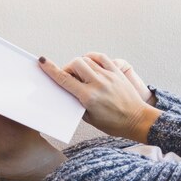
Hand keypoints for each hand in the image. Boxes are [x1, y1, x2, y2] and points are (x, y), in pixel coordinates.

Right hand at [38, 52, 157, 139]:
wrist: (137, 120)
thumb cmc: (113, 123)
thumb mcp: (89, 118)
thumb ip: (76, 102)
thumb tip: (66, 90)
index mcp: (88, 97)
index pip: (65, 79)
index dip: (51, 69)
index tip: (42, 61)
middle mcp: (98, 83)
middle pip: (75, 64)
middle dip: (67, 68)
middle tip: (68, 77)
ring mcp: (108, 76)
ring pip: (86, 59)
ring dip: (79, 65)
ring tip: (80, 74)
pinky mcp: (116, 72)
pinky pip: (100, 57)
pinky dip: (91, 58)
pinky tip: (90, 65)